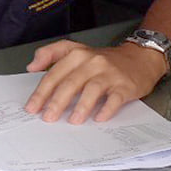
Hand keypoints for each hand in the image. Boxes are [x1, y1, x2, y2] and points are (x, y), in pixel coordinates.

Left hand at [24, 39, 165, 122]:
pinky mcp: (125, 85)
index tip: (32, 107)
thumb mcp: (75, 49)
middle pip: (70, 82)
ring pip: (92, 89)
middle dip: (57, 101)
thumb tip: (31, 67)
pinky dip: (107, 109)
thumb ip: (50, 54)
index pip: (54, 74)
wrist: (139, 58)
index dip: (42, 92)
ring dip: (81, 106)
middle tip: (48, 117)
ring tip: (72, 120)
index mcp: (76, 54)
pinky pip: (115, 98)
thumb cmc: (104, 59)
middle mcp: (92, 62)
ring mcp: (109, 73)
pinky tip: (99, 118)